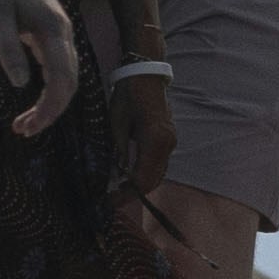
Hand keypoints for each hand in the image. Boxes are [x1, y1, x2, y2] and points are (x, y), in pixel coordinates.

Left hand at [0, 0, 84, 135]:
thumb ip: (8, 49)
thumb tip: (20, 84)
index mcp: (54, 29)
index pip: (62, 76)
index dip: (51, 105)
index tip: (32, 125)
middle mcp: (63, 35)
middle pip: (69, 82)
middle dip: (50, 111)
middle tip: (23, 131)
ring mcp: (59, 37)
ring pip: (64, 78)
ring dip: (49, 104)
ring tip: (23, 125)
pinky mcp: (50, 39)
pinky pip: (56, 71)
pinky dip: (46, 92)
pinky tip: (31, 105)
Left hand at [113, 67, 182, 192]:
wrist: (146, 76)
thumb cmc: (128, 96)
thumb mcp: (116, 123)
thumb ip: (118, 150)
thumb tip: (115, 175)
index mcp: (155, 140)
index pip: (143, 178)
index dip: (126, 194)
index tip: (108, 202)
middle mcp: (167, 144)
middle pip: (153, 180)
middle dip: (132, 194)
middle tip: (110, 200)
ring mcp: (170, 142)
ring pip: (157, 174)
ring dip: (139, 185)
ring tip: (116, 191)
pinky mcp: (168, 140)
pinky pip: (158, 165)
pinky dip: (144, 174)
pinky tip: (128, 177)